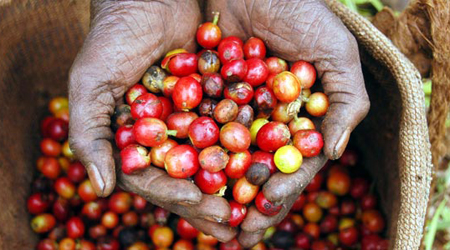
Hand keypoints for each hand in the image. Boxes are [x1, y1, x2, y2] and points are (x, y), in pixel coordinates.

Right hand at [68, 0, 235, 241]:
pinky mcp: (218, 100)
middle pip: (188, 176)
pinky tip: (269, 161)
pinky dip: (251, 144)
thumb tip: (98, 189)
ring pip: (216, 158)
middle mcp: (167, 137)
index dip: (172, 192)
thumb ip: (90, 135)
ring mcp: (194, 120)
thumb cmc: (112, 38)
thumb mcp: (91, 84)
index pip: (151, 178)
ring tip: (254, 204)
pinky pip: (236, 126)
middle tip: (231, 219)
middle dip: (208, 198)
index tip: (195, 200)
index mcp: (135, 141)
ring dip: (234, 182)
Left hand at [207, 0, 369, 246]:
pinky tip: (180, 176)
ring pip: (223, 157)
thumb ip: (346, 103)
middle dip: (246, 203)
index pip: (292, 165)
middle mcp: (264, 121)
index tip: (265, 211)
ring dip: (215, 189)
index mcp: (298, 119)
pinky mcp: (203, 95)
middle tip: (233, 235)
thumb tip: (335, 154)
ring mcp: (233, 110)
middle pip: (255, 170)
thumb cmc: (303, 11)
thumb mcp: (337, 53)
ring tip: (206, 217)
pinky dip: (189, 152)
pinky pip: (196, 128)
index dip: (281, 191)